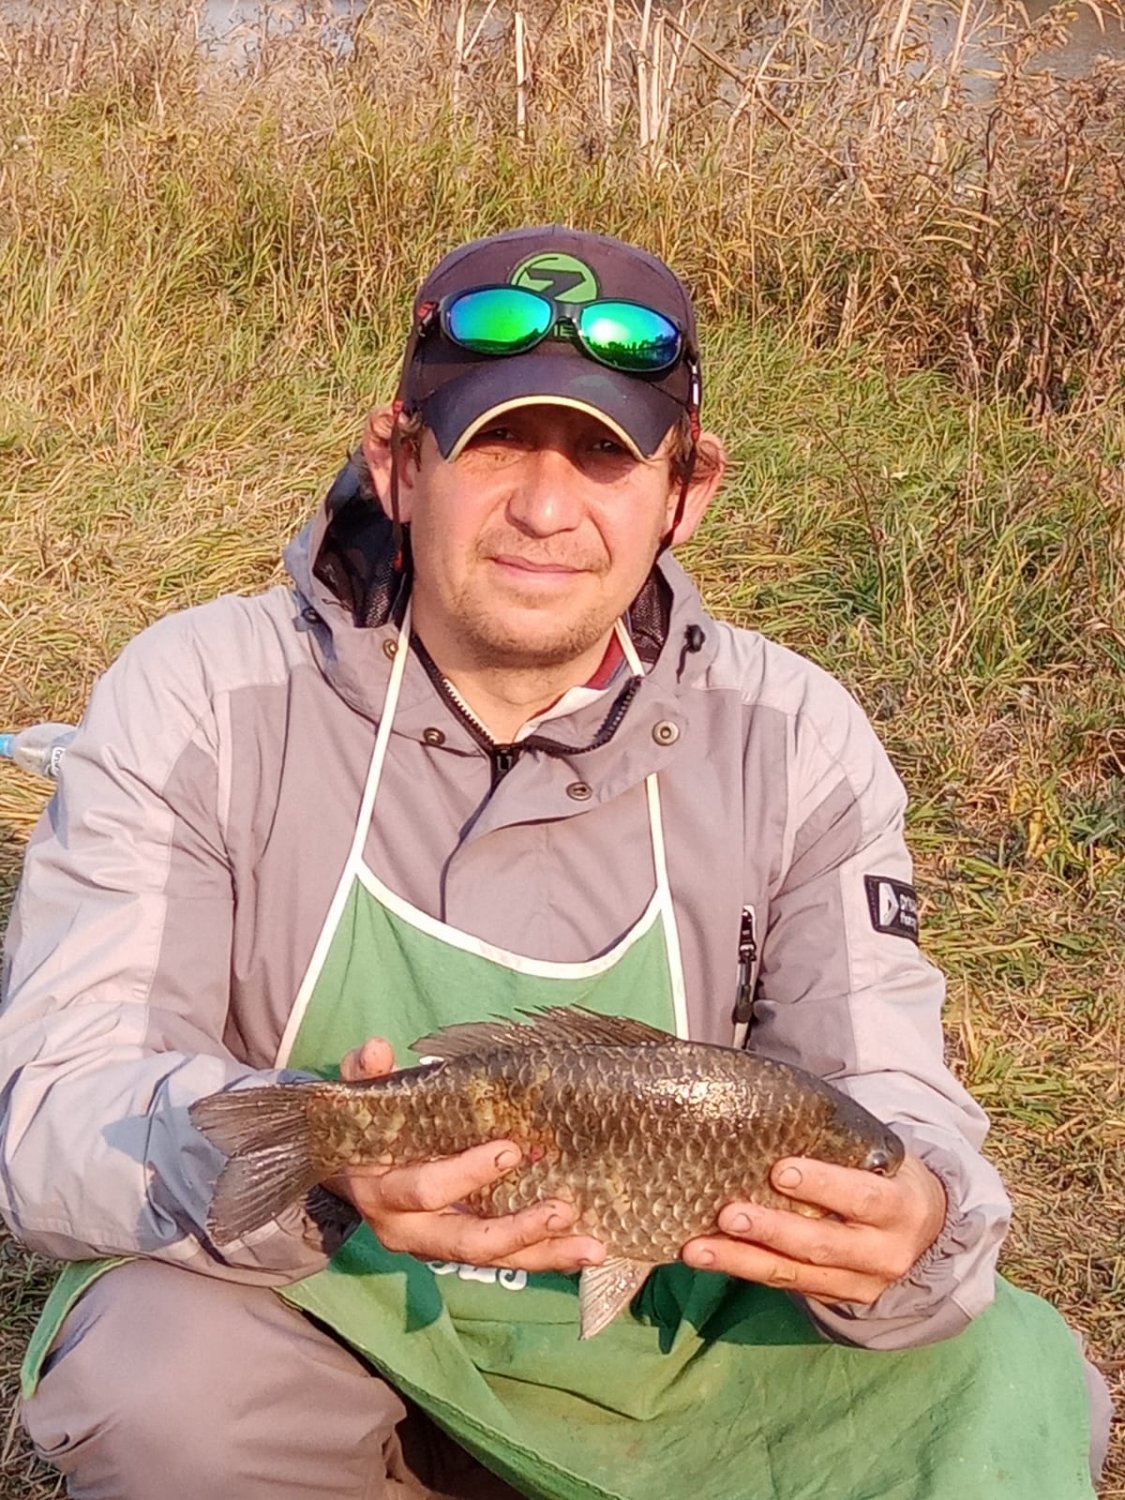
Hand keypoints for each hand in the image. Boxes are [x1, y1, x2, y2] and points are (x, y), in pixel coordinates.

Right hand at [328, 1037, 605, 1273]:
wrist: (350, 1173)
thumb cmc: (368, 1128)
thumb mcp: (362, 1097)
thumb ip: (366, 1072)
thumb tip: (377, 1048)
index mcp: (384, 1193)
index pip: (427, 1190)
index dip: (467, 1173)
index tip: (510, 1150)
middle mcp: (410, 1230)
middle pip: (467, 1241)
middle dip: (517, 1229)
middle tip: (562, 1209)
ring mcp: (438, 1246)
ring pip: (494, 1259)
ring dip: (544, 1253)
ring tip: (592, 1247)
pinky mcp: (464, 1252)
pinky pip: (508, 1261)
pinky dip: (547, 1256)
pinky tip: (586, 1251)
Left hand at [681, 1154, 946, 1305]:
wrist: (923, 1232)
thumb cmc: (886, 1176)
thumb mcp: (881, 1158)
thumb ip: (840, 1147)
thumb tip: (769, 1114)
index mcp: (901, 1208)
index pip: (863, 1197)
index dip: (823, 1185)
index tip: (780, 1170)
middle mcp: (883, 1253)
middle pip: (821, 1244)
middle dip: (771, 1230)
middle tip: (727, 1214)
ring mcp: (859, 1283)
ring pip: (794, 1274)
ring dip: (741, 1260)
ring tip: (697, 1248)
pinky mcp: (835, 1299)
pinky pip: (785, 1285)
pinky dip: (744, 1269)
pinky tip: (709, 1256)